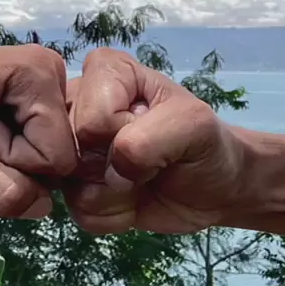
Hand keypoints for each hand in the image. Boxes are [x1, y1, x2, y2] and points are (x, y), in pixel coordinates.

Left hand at [0, 44, 76, 216]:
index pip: (59, 157)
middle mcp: (54, 73)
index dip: (15, 161)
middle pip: (57, 155)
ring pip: (46, 155)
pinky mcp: (34, 97)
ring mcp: (46, 85)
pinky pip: (35, 146)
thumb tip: (43, 208)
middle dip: (11, 158)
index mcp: (41, 72)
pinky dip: (6, 149)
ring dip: (6, 156)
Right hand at [64, 49, 248, 234]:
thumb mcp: (193, 125)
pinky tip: (132, 199)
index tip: (149, 130)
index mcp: (105, 71)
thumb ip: (150, 137)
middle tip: (147, 160)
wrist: (214, 189)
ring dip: (115, 195)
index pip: (91, 118)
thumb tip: (113, 170)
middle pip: (72, 151)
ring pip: (70, 185)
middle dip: (114, 168)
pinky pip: (78, 211)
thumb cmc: (205, 145)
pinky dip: (113, 215)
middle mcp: (78, 102)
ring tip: (140, 179)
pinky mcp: (75, 186)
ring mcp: (72, 146)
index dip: (123, 135)